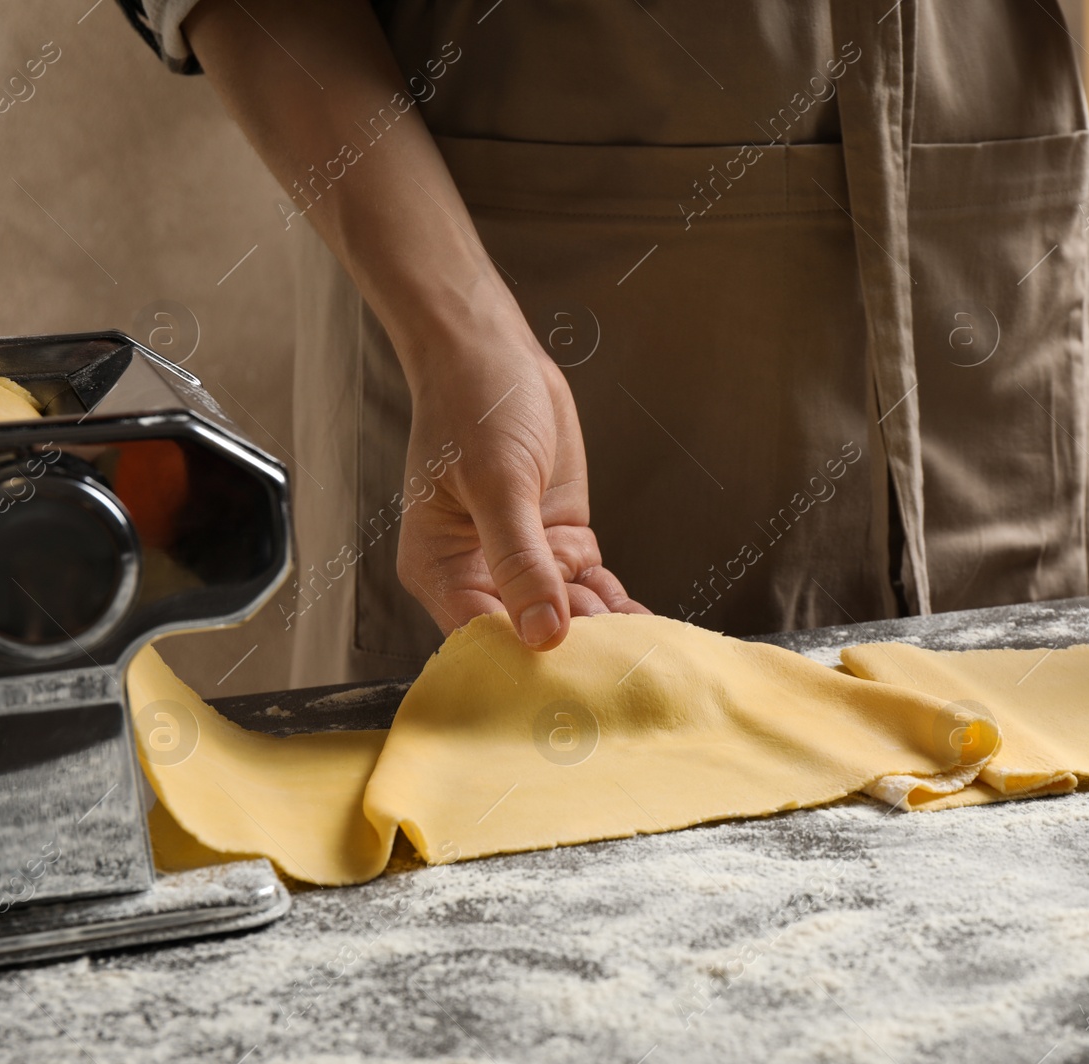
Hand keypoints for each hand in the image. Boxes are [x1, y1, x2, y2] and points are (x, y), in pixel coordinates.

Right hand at [396, 311, 648, 648]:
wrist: (495, 352)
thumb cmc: (473, 406)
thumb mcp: (497, 483)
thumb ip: (520, 560)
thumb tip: (542, 633)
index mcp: (441, 568)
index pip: (481, 637)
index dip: (524, 663)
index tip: (570, 685)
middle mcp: (478, 573)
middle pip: (528, 634)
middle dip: (574, 653)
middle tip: (623, 675)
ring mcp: (524, 559)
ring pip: (568, 614)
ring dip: (604, 632)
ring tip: (645, 658)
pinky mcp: (560, 540)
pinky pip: (590, 586)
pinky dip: (617, 604)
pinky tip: (648, 627)